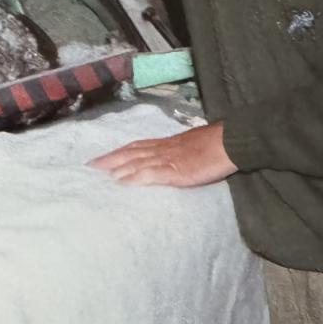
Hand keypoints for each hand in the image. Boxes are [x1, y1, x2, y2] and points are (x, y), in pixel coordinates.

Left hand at [88, 122, 237, 187]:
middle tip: (90, 166)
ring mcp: (168, 159)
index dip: (118, 152)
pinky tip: (122, 182)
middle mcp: (163, 149)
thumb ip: (177, 153)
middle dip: (109, 159)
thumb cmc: (216, 144)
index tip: (102, 158)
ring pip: (136, 162)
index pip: (136, 146)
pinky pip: (151, 173)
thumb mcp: (191, 145)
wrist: (232, 141)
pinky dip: (134, 177)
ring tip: (100, 174)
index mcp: (167, 144)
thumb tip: (170, 160)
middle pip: (130, 152)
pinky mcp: (176, 171)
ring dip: (116, 168)